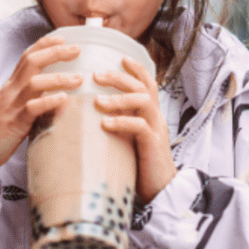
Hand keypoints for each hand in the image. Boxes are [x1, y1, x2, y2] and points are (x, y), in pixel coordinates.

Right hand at [0, 35, 80, 221]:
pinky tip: (64, 99)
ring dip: (58, 78)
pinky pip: (31, 108)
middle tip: (78, 49)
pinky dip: (48, 101)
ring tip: (79, 78)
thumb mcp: (14, 108)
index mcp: (11, 86)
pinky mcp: (14, 123)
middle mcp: (11, 91)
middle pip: (32, 62)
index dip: (45, 44)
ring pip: (34, 83)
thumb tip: (57, 95)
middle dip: (56, 52)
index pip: (27, 56)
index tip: (65, 37)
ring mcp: (11, 106)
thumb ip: (31, 98)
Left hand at [95, 57, 176, 202]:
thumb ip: (117, 125)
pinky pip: (140, 127)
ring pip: (143, 101)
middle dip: (119, 77)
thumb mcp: (127, 140)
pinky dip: (122, 122)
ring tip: (97, 100)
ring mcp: (156, 130)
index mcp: (150, 114)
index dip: (135, 68)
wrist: (160, 192)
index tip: (118, 57)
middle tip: (96, 74)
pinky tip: (105, 123)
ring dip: (119, 98)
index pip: (147, 82)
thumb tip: (88, 116)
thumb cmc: (139, 166)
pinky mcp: (153, 146)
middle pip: (143, 86)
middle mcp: (156, 117)